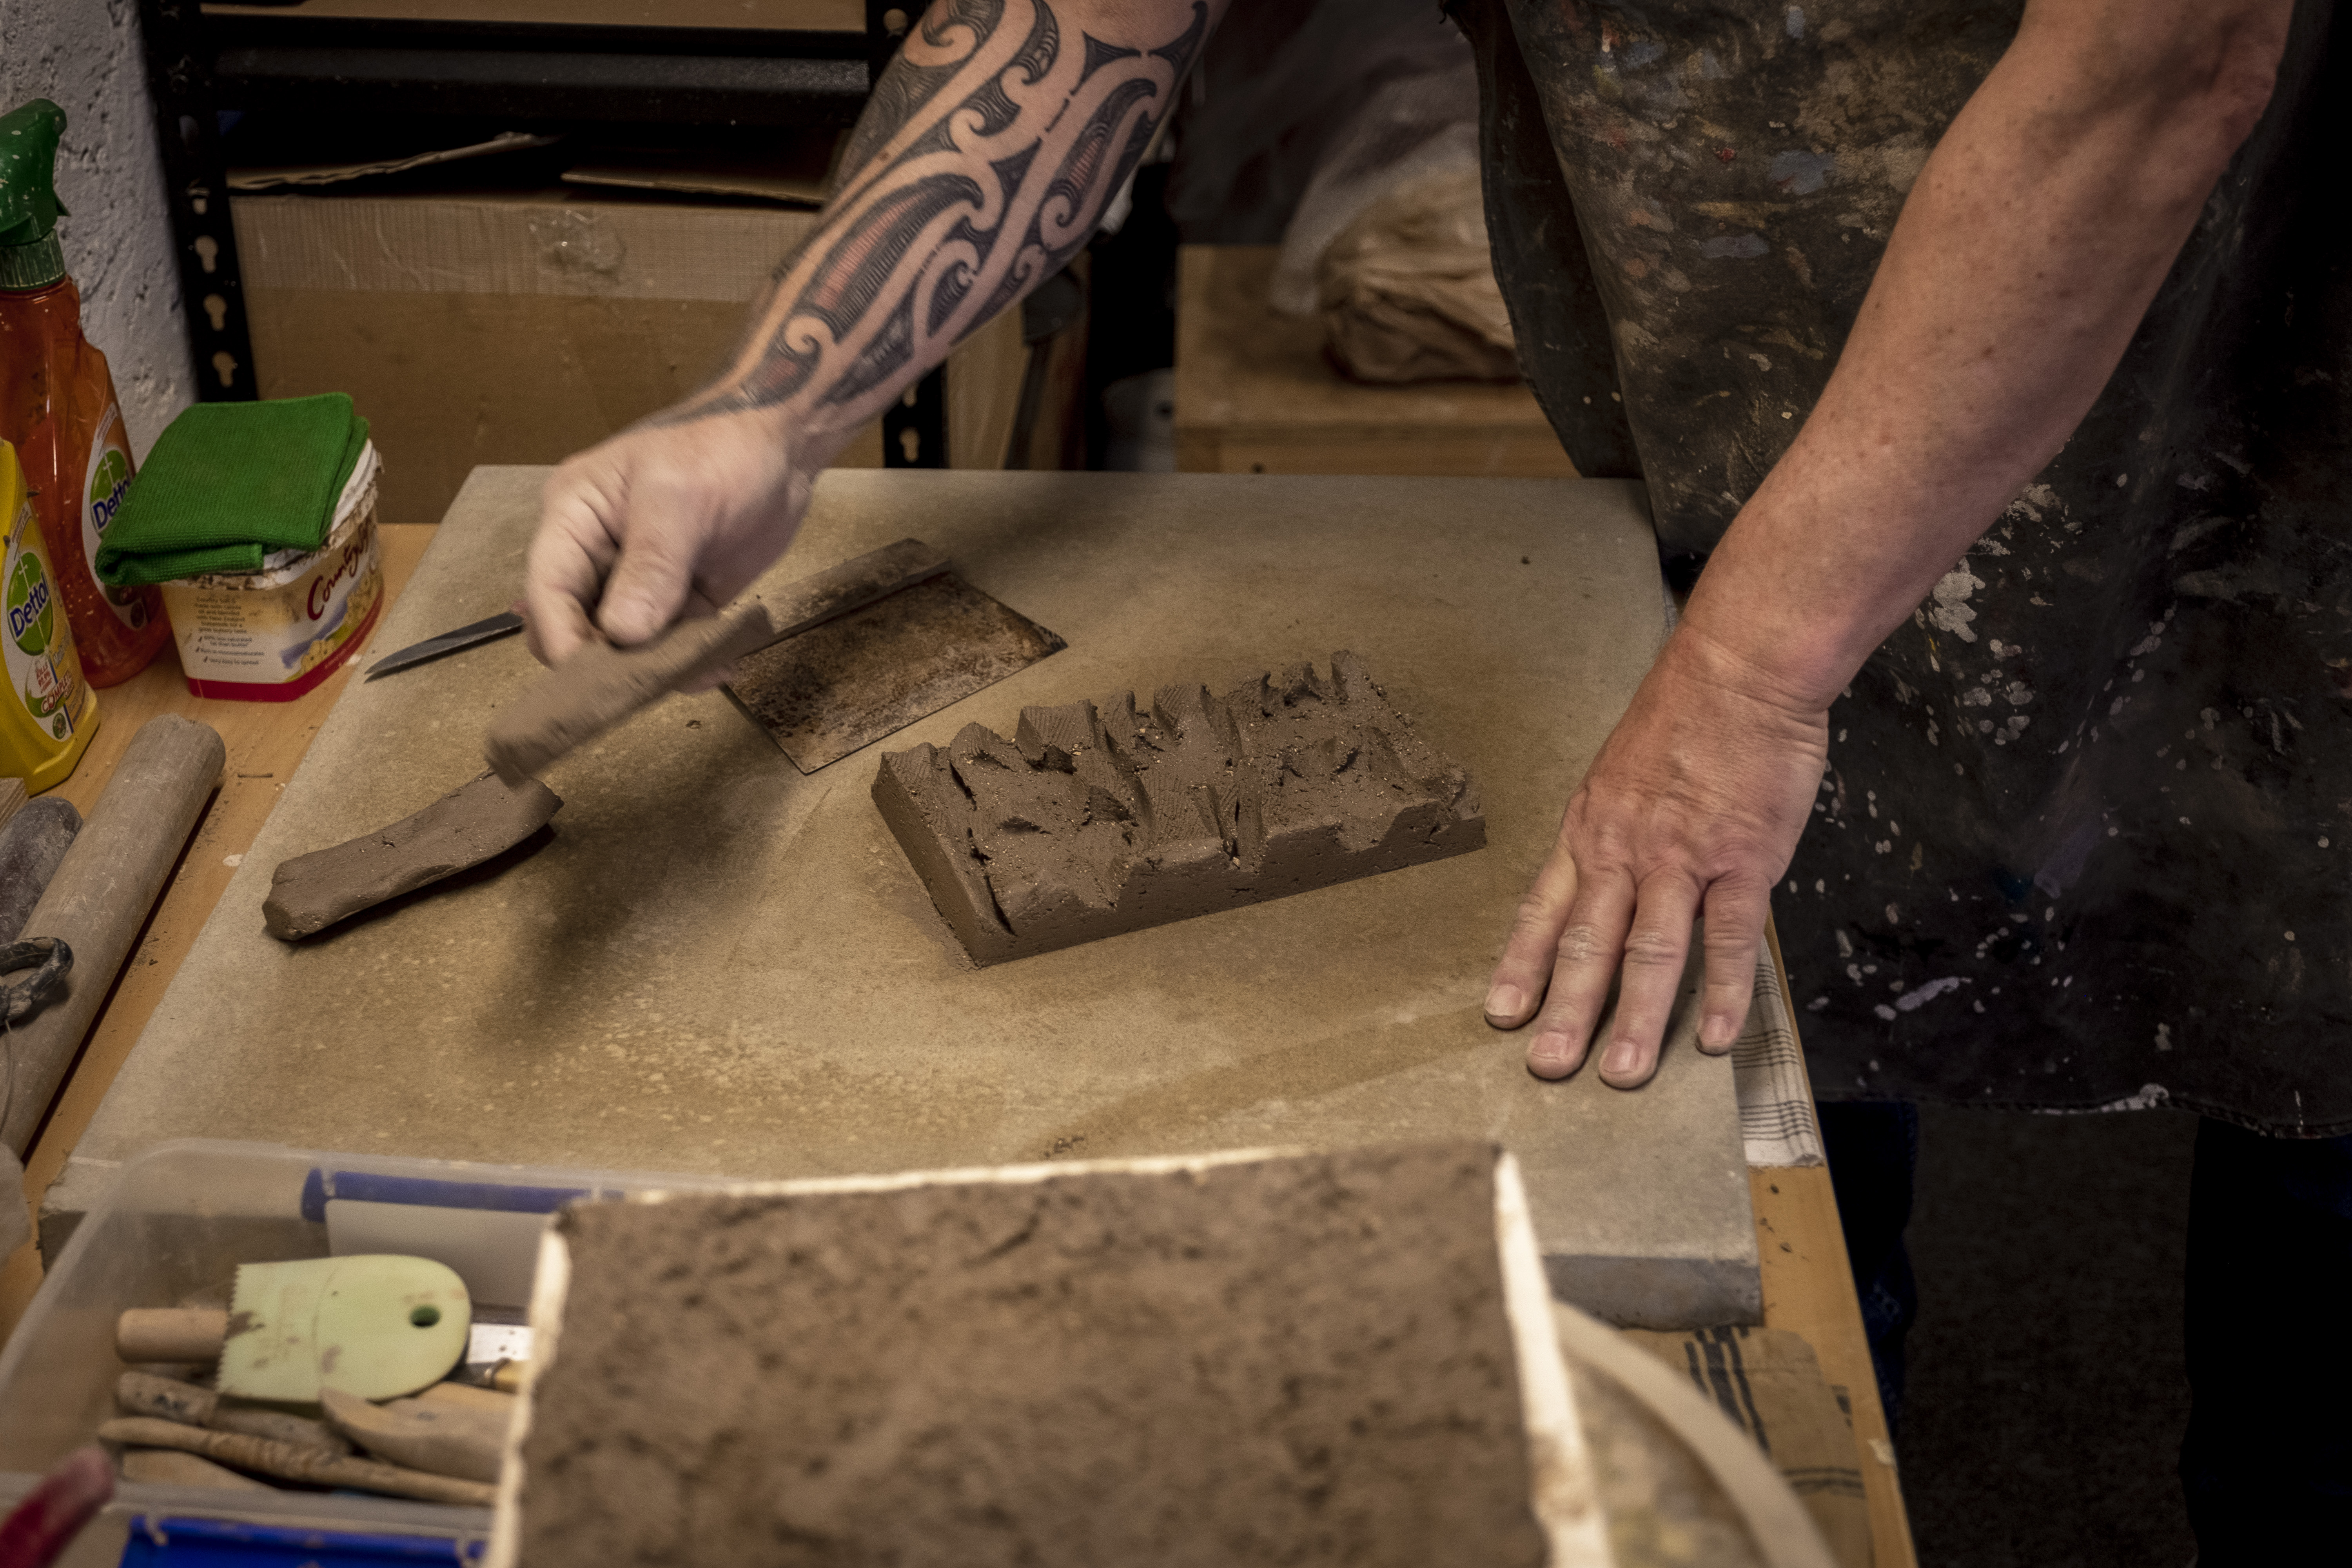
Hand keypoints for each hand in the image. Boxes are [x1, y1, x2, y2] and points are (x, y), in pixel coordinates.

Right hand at [523, 404, 822, 666]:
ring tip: (701, 672)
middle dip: (605, 662)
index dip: (561, 638)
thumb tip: (623, 633)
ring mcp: (640, 581)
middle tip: (646, 687)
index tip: (587, 683)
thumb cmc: (719, 448)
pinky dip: (692, 663)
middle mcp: (597, 554)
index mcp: (575, 518)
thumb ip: (651, 565)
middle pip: (576, 626)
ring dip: (655, 669)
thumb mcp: (679, 498)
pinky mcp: (681, 600)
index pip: (547, 588)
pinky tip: (723, 667)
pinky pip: (672, 645)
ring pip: (625, 646)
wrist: (782, 443)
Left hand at [1484, 624, 1828, 1086]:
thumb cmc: (1685, 718)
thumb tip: (1615, 884)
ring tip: (1623, 1074)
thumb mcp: (1623, 775)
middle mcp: (1626, 851)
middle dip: (1566, 1011)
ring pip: (1650, 950)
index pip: (1545, 911)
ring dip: (1636, 1017)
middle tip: (1547, 1067)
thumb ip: (1616, 834)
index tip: (1502, 1014)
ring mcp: (1683, 859)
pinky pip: (1730, 937)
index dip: (1521, 966)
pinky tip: (1717, 1035)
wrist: (1738, 672)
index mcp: (1591, 831)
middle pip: (1587, 943)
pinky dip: (1723, 990)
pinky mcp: (1742, 859)